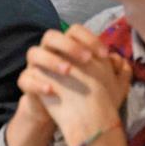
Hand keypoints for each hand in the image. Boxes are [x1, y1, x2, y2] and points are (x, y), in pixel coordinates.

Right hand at [18, 30, 131, 145]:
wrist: (64, 114)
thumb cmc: (84, 93)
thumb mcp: (105, 84)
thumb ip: (115, 71)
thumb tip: (119, 59)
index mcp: (67, 47)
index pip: (74, 31)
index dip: (89, 38)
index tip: (105, 54)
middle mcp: (49, 52)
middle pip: (51, 36)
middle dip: (69, 45)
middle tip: (87, 60)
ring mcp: (35, 66)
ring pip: (33, 53)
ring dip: (51, 60)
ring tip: (68, 72)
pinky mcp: (27, 82)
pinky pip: (25, 79)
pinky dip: (37, 83)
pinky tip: (52, 91)